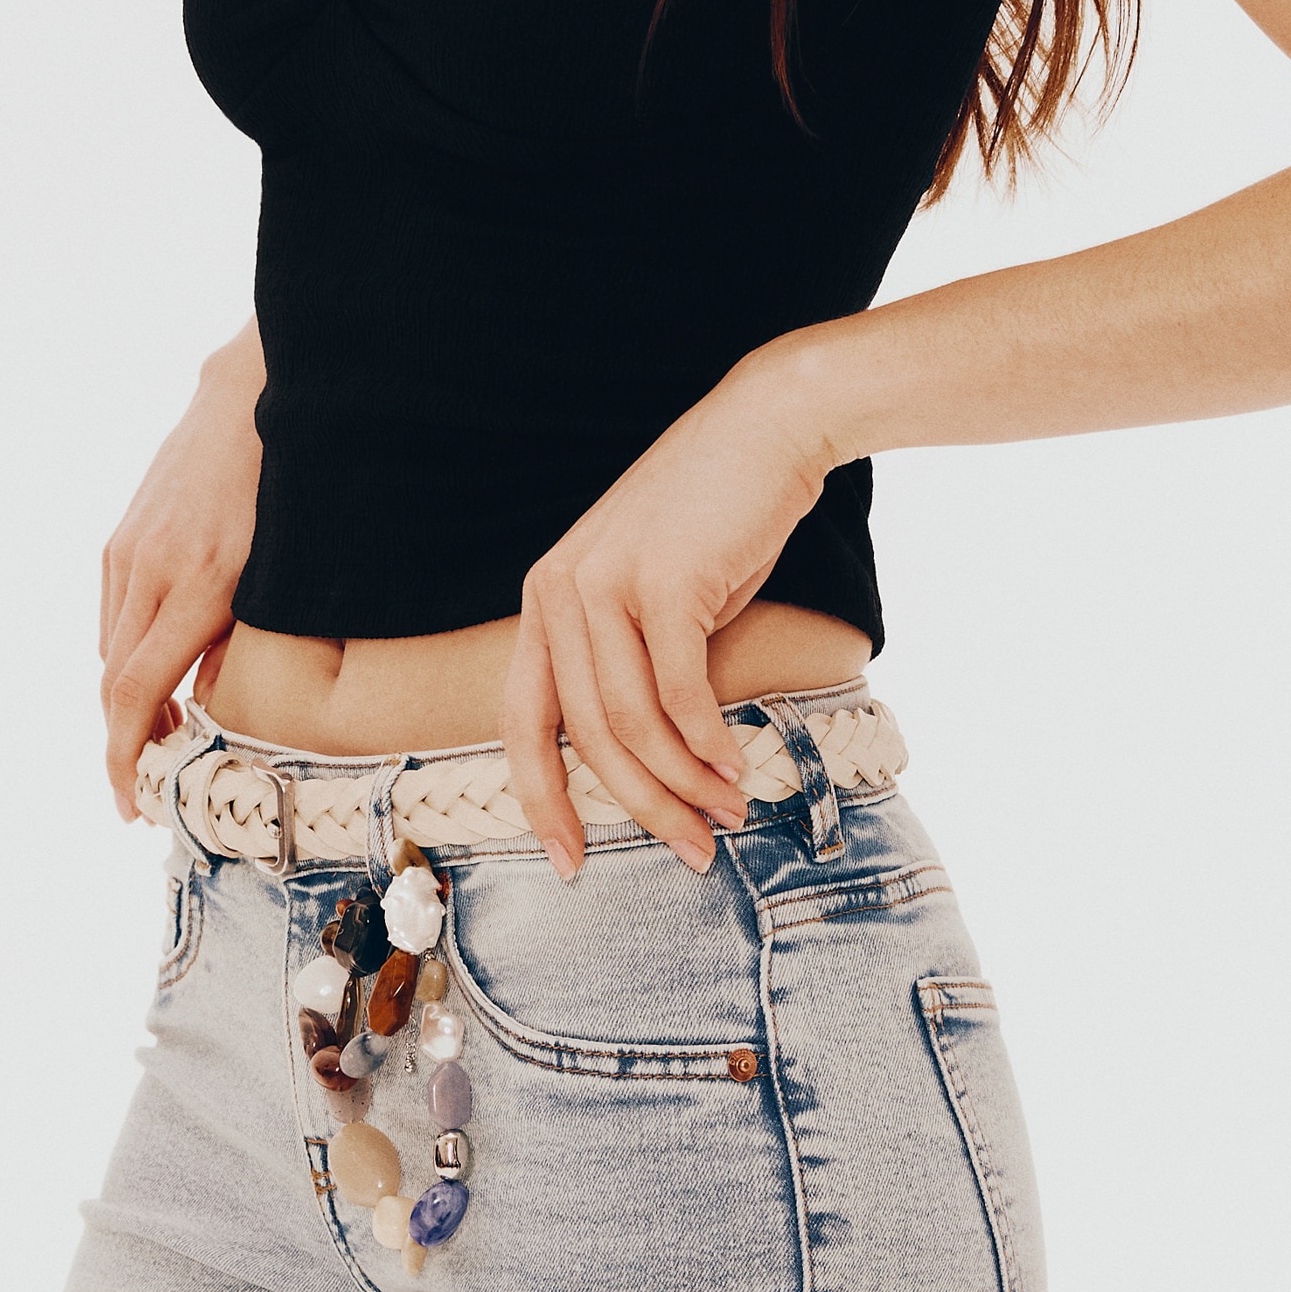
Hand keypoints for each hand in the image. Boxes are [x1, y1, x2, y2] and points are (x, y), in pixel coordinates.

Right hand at [99, 325, 264, 817]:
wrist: (253, 392)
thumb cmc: (294, 483)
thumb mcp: (291, 571)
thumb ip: (250, 636)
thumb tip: (220, 701)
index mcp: (199, 585)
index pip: (136, 694)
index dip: (127, 760)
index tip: (133, 807)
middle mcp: (151, 570)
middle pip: (116, 684)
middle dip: (127, 745)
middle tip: (152, 792)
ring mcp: (130, 550)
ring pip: (111, 652)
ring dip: (129, 703)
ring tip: (165, 740)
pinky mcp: (125, 536)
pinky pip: (115, 616)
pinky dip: (129, 656)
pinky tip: (160, 672)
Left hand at [502, 350, 835, 878]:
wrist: (768, 430)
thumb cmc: (717, 522)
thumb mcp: (651, 595)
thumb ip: (630, 664)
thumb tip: (652, 768)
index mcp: (545, 599)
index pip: (522, 720)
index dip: (542, 799)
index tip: (570, 861)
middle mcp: (559, 591)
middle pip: (585, 736)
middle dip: (639, 806)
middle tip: (692, 852)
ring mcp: (606, 583)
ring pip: (633, 722)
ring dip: (685, 782)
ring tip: (728, 814)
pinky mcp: (663, 581)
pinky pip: (680, 692)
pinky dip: (709, 741)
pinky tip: (735, 768)